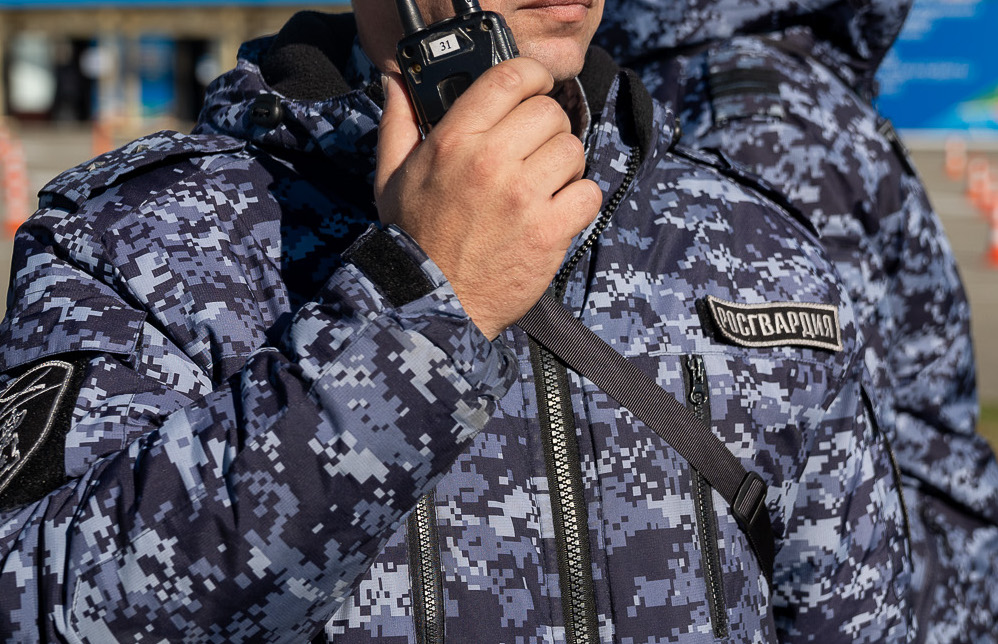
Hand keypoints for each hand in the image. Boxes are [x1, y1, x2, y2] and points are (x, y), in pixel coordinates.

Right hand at [375, 58, 601, 339]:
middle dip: (547, 129)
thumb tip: (398, 84)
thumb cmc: (413, 239)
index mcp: (453, 141)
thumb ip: (397, 124)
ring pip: (573, 149)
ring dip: (564, 166)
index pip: (510, 77)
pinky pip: (588, 193)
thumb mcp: (391, 178)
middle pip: (549, 112)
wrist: (433, 303)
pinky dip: (579, 202)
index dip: (533, 74)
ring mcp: (523, 197)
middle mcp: (490, 162)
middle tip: (535, 151)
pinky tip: (556, 212)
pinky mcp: (548, 232)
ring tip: (544, 185)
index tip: (538, 84)